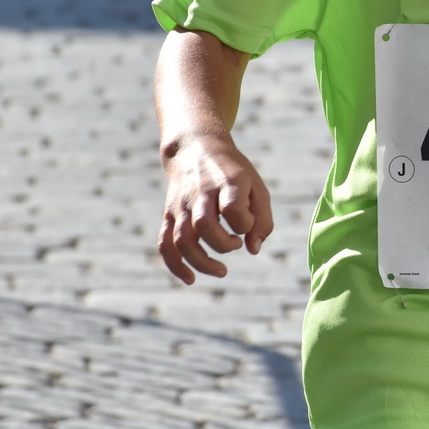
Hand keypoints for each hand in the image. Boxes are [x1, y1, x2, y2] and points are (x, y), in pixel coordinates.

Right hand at [159, 132, 272, 284]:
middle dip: (224, 244)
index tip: (247, 225)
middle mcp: (201, 193)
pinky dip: (175, 265)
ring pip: (183, 239)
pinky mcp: (170, 214)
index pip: (233, 209)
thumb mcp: (257, 188)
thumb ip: (262, 220)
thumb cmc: (234, 174)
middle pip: (204, 226)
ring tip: (222, 271)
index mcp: (227, 182)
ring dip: (202, 262)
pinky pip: (165, 243)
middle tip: (235, 244)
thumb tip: (253, 250)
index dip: (244, 224)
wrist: (195, 148)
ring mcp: (182, 205)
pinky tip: (190, 280)